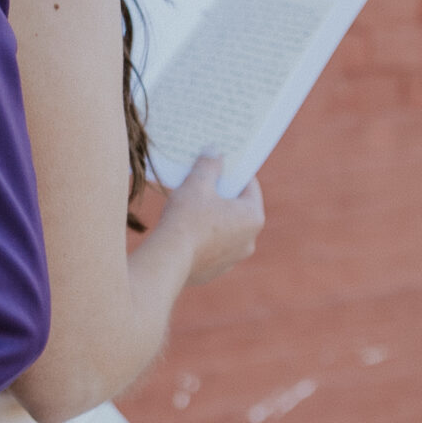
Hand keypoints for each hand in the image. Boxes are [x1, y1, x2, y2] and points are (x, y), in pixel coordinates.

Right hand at [154, 155, 264, 288]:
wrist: (168, 259)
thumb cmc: (187, 218)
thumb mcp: (197, 184)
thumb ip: (209, 165)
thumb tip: (214, 151)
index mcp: (253, 217)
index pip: (250, 186)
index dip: (234, 171)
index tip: (220, 162)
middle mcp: (250, 240)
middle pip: (237, 209)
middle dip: (221, 195)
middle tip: (203, 182)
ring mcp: (233, 258)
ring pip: (225, 229)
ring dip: (212, 217)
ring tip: (190, 206)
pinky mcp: (215, 271)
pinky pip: (212, 247)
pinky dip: (202, 238)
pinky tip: (184, 230)